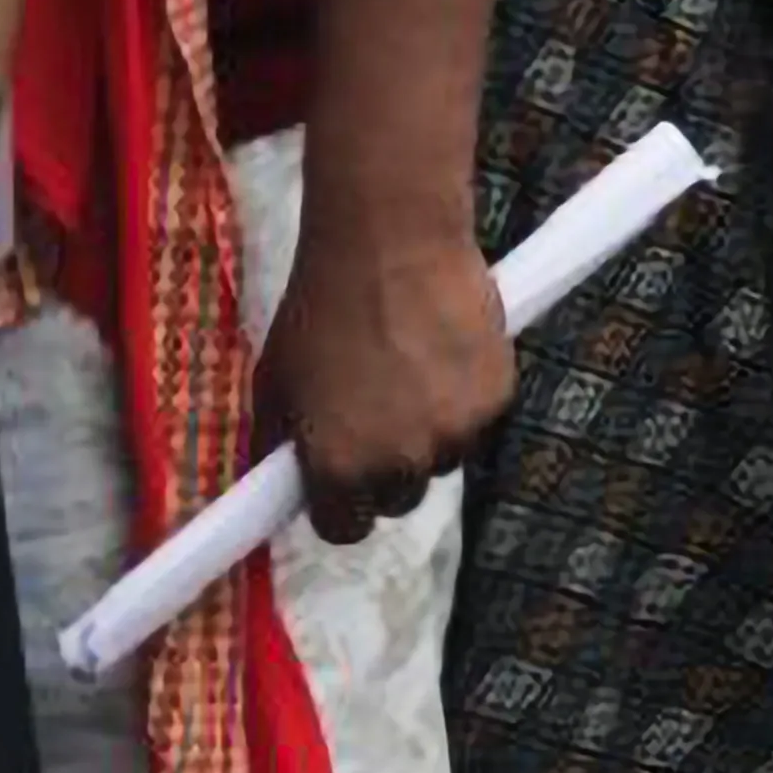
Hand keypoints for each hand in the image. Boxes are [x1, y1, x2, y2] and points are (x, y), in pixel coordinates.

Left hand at [256, 219, 512, 540]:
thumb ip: (279, 444)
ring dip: (430, 434)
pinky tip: (445, 354)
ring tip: (413, 375)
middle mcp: (401, 463)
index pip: (346, 529)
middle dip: (386, 470)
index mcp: (339, 469)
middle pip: (400, 498)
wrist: (391, 244)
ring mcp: (456, 431)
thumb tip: (283, 480)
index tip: (338, 476)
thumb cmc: (318, 311)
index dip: (340, 505)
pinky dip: (465, 398)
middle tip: (376, 416)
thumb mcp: (274, 384)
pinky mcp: (497, 396)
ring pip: (444, 458)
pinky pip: (479, 419)